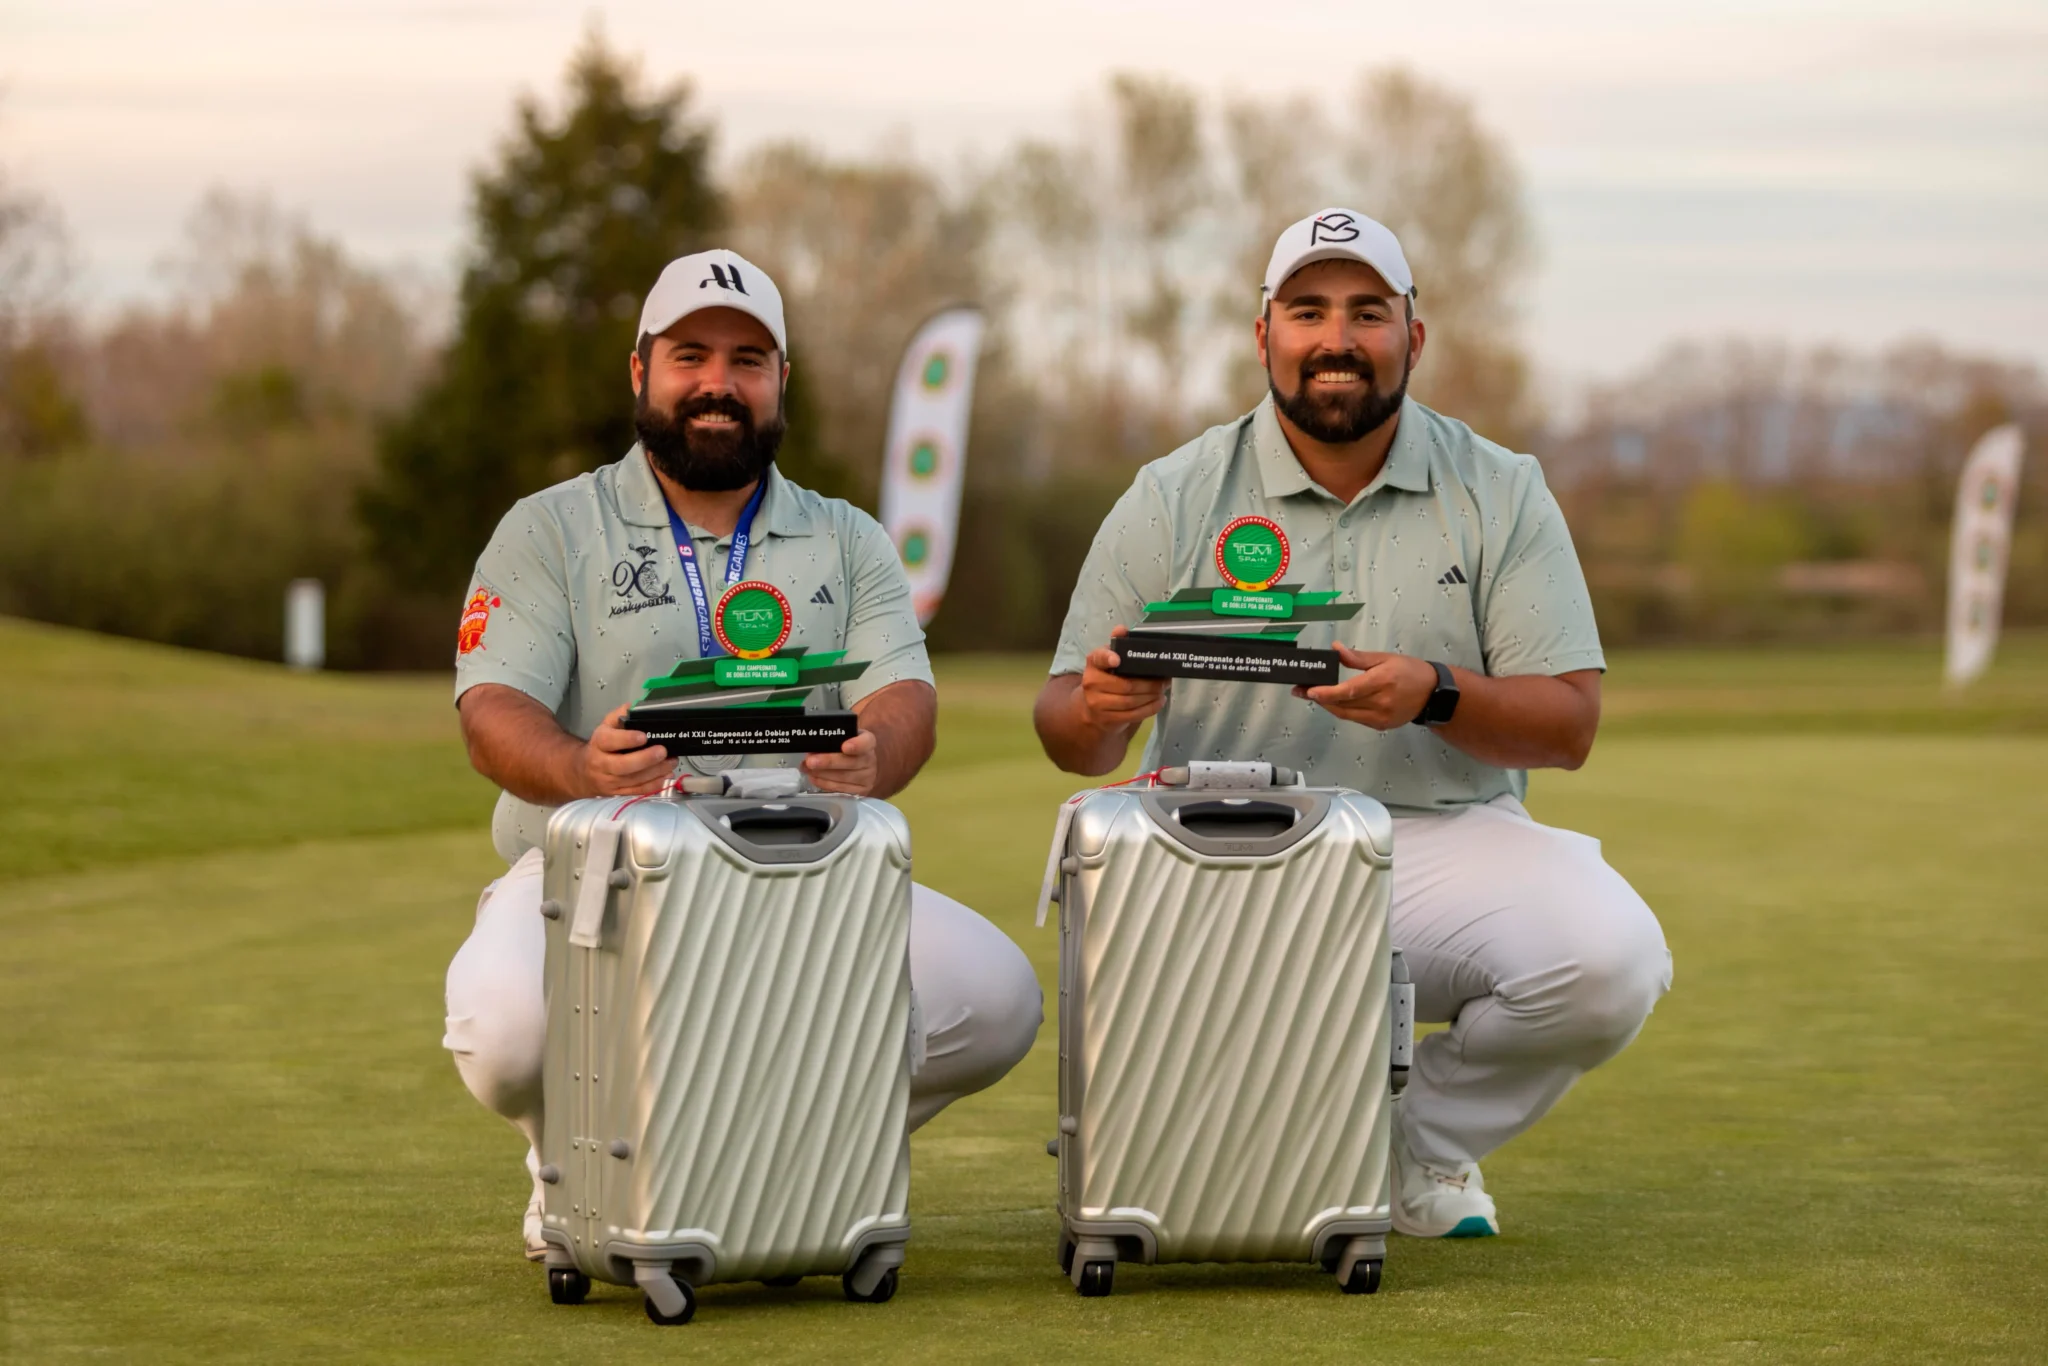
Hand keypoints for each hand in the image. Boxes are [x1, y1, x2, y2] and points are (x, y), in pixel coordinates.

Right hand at [575, 704, 671, 795]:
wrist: (583, 773)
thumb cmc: (600, 747)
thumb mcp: (605, 727)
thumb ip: (618, 716)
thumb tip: (632, 707)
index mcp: (599, 743)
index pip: (609, 741)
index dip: (626, 739)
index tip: (643, 736)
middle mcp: (601, 764)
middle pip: (622, 765)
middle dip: (645, 759)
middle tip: (663, 751)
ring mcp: (609, 781)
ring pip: (633, 780)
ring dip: (656, 772)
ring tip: (671, 762)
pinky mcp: (617, 793)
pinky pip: (637, 791)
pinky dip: (654, 785)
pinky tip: (666, 775)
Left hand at [803, 729, 879, 795]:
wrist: (864, 765)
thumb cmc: (849, 746)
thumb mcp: (845, 736)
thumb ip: (833, 737)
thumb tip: (813, 743)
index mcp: (868, 742)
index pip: (866, 742)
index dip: (857, 745)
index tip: (845, 747)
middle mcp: (870, 760)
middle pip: (851, 762)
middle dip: (828, 762)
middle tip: (810, 761)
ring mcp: (867, 778)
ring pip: (843, 777)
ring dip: (822, 774)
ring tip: (806, 768)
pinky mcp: (860, 791)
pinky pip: (840, 788)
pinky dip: (824, 783)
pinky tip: (813, 777)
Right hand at [1078, 625, 1168, 730]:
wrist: (1092, 709)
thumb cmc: (1107, 679)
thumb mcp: (1110, 660)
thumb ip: (1118, 644)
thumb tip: (1122, 629)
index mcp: (1094, 663)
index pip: (1099, 658)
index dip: (1108, 658)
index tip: (1117, 659)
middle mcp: (1091, 682)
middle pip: (1125, 685)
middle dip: (1149, 684)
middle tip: (1165, 680)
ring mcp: (1097, 703)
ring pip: (1130, 701)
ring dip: (1151, 696)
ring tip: (1163, 690)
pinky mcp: (1106, 719)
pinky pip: (1132, 715)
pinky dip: (1149, 708)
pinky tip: (1158, 702)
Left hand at [1294, 646, 1436, 730]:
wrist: (1432, 694)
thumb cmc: (1409, 670)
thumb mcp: (1385, 658)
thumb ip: (1358, 657)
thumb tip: (1336, 649)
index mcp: (1382, 681)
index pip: (1349, 691)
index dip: (1327, 693)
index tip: (1310, 691)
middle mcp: (1381, 703)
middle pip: (1343, 705)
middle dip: (1320, 698)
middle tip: (1300, 690)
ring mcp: (1381, 718)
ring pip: (1346, 714)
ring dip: (1328, 705)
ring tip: (1313, 695)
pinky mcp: (1381, 726)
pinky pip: (1355, 719)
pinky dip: (1342, 710)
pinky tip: (1333, 702)